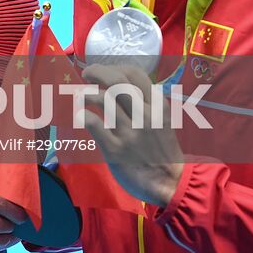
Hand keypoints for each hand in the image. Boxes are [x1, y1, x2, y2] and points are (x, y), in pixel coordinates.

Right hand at [0, 180, 26, 251]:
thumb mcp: (11, 189)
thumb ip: (18, 184)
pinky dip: (2, 241)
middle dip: (14, 212)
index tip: (26, 196)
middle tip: (23, 217)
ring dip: (8, 228)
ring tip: (13, 227)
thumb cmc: (6, 202)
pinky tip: (7, 237)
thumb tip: (34, 186)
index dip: (14, 188)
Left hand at [78, 63, 184, 206]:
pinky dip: (84, 115)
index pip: (135, 74)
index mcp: (156, 106)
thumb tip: (122, 87)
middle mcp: (144, 115)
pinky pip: (94, 124)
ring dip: (87, 93)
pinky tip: (82, 116)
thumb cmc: (162, 151)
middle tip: (86, 74)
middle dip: (97, 71)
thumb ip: (146, 104)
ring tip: (82, 97)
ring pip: (103, 99)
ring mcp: (130, 132)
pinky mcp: (115, 149)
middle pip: (116, 81)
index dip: (115, 67)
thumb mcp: (162, 122)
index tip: (105, 72)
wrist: (170, 184)